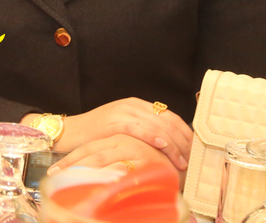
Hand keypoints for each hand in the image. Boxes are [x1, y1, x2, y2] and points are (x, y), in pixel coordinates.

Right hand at [49, 99, 191, 170]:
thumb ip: (143, 131)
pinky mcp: (113, 121)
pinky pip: (140, 128)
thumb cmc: (97, 136)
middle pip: (168, 121)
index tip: (195, 150)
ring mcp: (123, 112)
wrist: (70, 133)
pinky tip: (164, 146)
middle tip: (192, 159)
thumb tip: (168, 148)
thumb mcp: (124, 130)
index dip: (186, 133)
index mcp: (137, 105)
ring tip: (181, 161)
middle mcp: (132, 105)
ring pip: (157, 125)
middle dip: (183, 141)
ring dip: (173, 144)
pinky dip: (154, 137)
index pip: (170, 116)